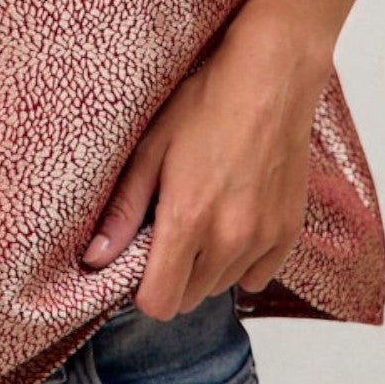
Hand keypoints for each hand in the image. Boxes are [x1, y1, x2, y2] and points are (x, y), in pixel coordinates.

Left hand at [79, 0, 331, 318]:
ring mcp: (263, 238)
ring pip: (222, 286)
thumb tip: (95, 258)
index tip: (140, 262)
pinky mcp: (289, 233)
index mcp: (187, 220)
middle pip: (189, 299)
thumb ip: (123, 210)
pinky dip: (242, 259)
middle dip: (173, 275)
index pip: (159, 304)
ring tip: (203, 216)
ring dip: (206, 267)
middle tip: (171, 228)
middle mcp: (229, 239)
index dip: (143, 289)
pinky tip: (233, 219)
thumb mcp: (151, 148)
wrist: (271, 79)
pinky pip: (258, 275)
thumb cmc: (206, 104)